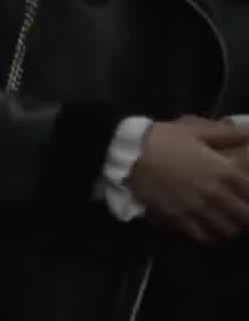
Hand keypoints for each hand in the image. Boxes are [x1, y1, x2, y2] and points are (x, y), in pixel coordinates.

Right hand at [126, 119, 248, 242]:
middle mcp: (216, 194)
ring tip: (226, 222)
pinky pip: (203, 236)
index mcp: (224, 171)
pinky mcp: (179, 219)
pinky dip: (209, 236)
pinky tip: (207, 229)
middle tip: (240, 210)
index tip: (247, 195)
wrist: (129, 153)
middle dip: (246, 215)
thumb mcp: (196, 130)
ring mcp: (197, 209)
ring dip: (230, 227)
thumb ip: (226, 133)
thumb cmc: (164, 138)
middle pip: (245, 216)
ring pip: (227, 230)